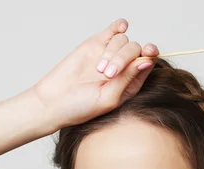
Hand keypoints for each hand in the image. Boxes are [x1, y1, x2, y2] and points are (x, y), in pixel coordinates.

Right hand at [32, 18, 158, 129]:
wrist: (53, 101)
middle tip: (106, 73)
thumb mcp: (108, 98)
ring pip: (124, 40)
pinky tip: (120, 28)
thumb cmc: (81, 107)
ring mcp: (109, 55)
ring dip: (113, 52)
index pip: (148, 63)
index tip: (147, 53)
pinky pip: (114, 31)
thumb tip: (147, 60)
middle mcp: (122, 68)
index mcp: (130, 83)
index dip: (150, 55)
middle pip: (136, 49)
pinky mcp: (96, 45)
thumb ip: (128, 78)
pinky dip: (119, 27)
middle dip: (123, 58)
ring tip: (98, 69)